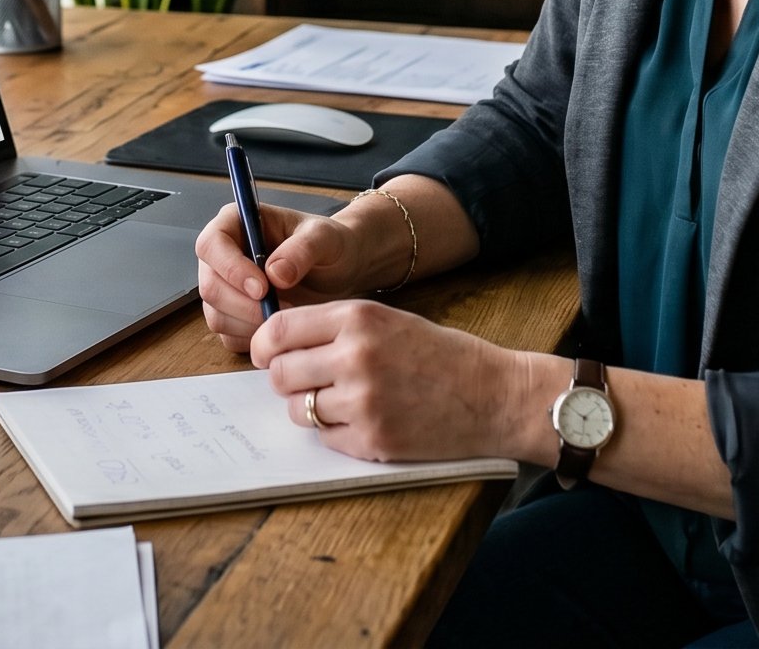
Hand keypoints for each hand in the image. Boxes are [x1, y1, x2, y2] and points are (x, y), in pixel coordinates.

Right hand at [195, 202, 380, 352]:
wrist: (341, 272)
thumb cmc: (331, 246)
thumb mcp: (325, 238)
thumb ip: (302, 249)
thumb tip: (274, 272)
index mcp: (236, 223)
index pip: (211, 244)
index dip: (230, 268)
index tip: (262, 288)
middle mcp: (224, 256)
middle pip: (209, 286)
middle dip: (243, 305)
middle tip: (280, 311)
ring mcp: (225, 288)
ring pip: (216, 315)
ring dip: (250, 324)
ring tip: (288, 316)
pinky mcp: (233, 316)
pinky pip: (229, 336)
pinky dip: (253, 339)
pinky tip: (281, 328)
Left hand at [251, 298, 544, 464]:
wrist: (494, 395)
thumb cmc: (440, 355)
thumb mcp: (388, 320)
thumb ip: (335, 328)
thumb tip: (277, 345)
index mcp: (357, 318)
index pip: (278, 330)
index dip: (263, 345)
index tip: (265, 355)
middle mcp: (354, 356)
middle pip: (280, 373)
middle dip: (286, 380)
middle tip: (306, 382)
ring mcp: (362, 401)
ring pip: (298, 410)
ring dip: (311, 408)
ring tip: (343, 401)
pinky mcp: (373, 440)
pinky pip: (327, 438)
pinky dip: (337, 433)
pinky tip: (367, 420)